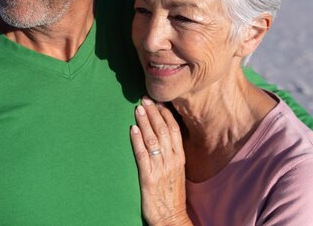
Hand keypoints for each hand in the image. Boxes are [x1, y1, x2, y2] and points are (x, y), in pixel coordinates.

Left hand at [130, 97, 192, 225]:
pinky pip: (142, 155)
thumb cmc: (172, 194)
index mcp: (179, 158)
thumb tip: (164, 137)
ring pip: (153, 139)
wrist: (171, 218)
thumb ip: (172, 155)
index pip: (174, 130)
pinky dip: (137, 140)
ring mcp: (160, 169)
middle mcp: (172, 161)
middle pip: (163, 131)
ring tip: (137, 109)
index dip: (165, 114)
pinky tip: (133, 129)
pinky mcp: (148, 178)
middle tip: (144, 99)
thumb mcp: (177, 171)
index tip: (158, 101)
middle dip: (153, 113)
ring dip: (145, 122)